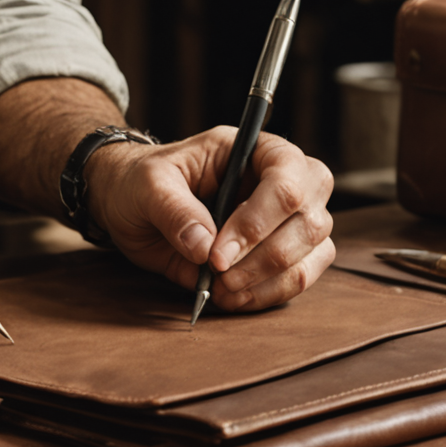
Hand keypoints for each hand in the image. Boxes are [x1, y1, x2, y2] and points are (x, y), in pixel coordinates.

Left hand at [88, 128, 334, 310]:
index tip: (218, 253)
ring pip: (316, 250)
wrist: (129, 206)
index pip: (288, 175)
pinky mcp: (280, 254)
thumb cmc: (141, 182)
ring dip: (271, 278)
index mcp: (251, 150)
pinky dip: (269, 294)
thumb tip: (205, 247)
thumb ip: (174, 210)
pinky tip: (232, 296)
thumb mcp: (147, 185)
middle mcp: (279, 181)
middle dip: (268, 254)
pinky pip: (299, 277)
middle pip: (312, 217)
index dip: (259, 219)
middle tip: (218, 272)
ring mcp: (286, 219)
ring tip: (222, 287)